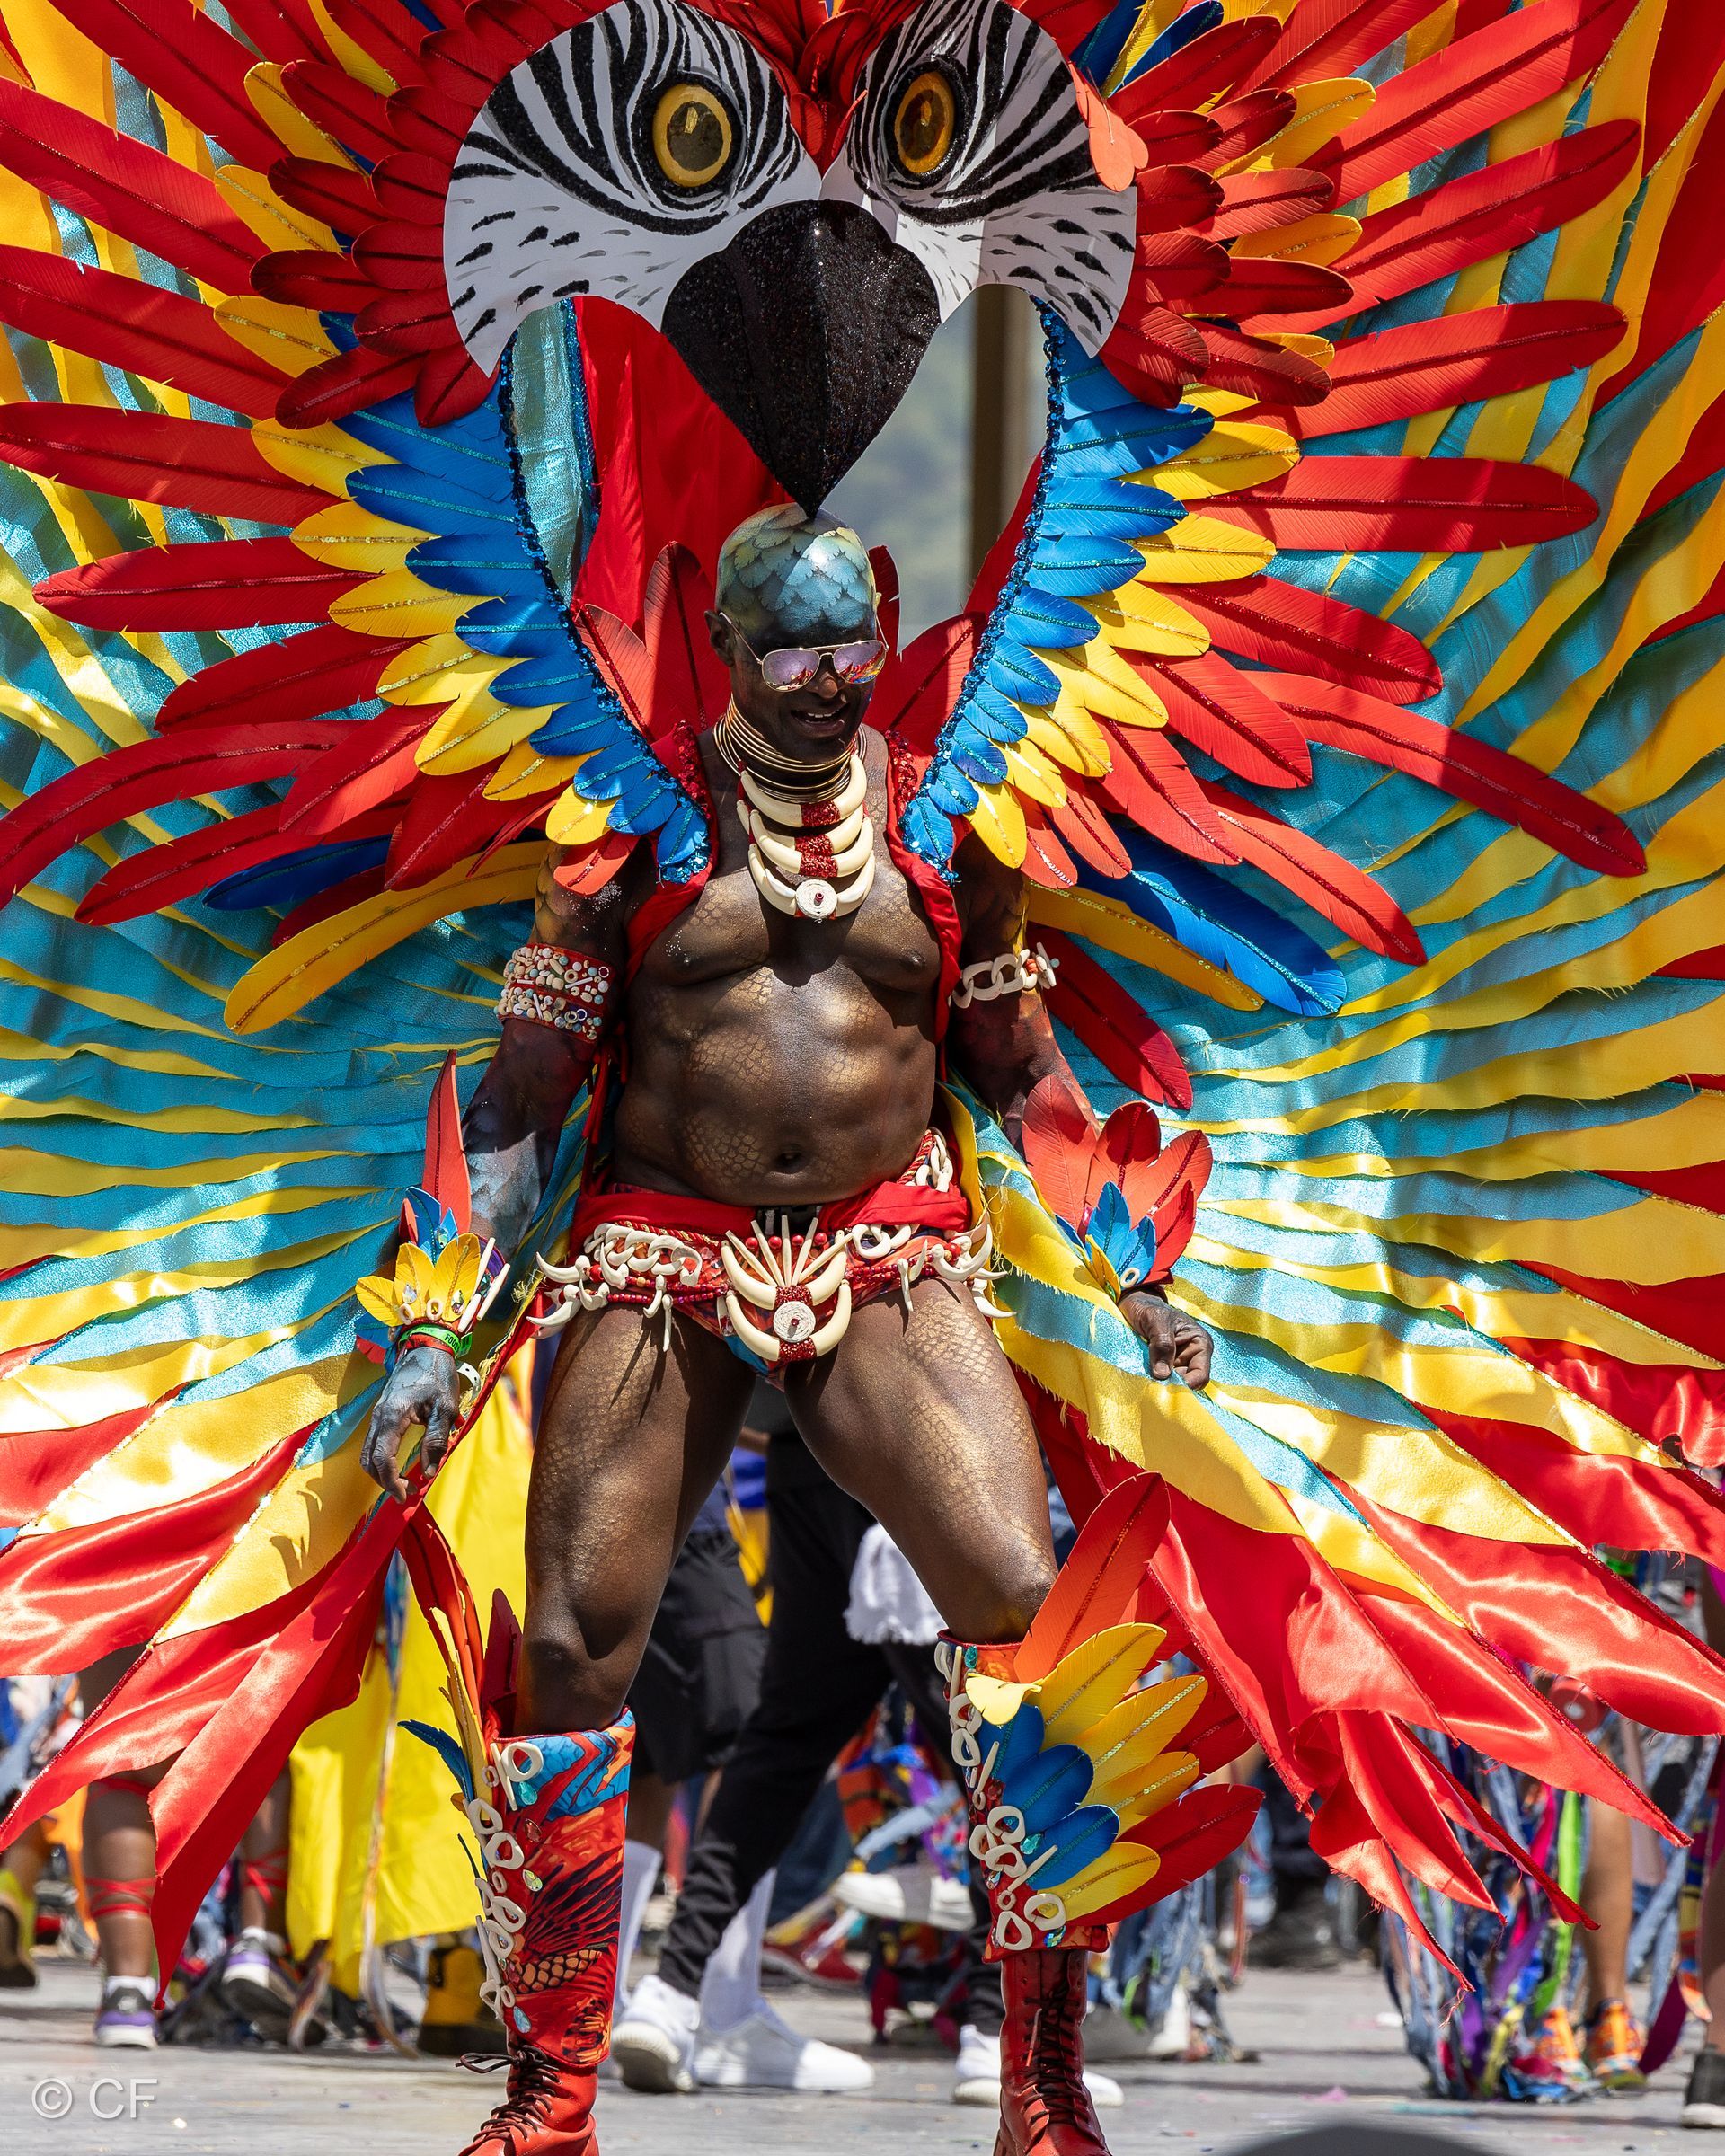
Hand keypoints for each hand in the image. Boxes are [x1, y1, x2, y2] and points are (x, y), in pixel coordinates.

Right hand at [360, 1343, 460, 1502]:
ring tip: (402, 1482)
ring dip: (381, 1471)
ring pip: (367, 1452)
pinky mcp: (380, 1412)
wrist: (426, 1348)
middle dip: (384, 1481)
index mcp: (392, 1417)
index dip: (391, 1482)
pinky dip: (380, 1459)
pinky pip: (373, 1442)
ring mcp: (377, 1414)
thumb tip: (428, 1472)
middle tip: (406, 1493)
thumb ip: (436, 1440)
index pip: (383, 1459)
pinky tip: (398, 1463)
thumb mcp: (444, 1408)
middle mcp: (378, 1417)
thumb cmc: (437, 1375)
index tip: (405, 1496)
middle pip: (369, 1460)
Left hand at [1120, 1291, 1212, 1388]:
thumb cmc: (1148, 1308)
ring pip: (1174, 1384)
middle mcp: (1192, 1356)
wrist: (1134, 1304)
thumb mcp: (1155, 1321)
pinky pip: (1162, 1380)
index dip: (1186, 1383)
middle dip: (1172, 1386)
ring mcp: (1177, 1362)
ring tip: (1147, 1381)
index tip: (1165, 1384)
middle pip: (1187, 1383)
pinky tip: (1144, 1379)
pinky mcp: (1164, 1366)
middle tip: (1153, 1385)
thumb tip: (1162, 1374)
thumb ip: (1162, 1344)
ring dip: (1161, 1385)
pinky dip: (1154, 1381)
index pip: (1200, 1375)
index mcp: (1199, 1343)